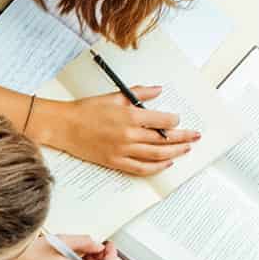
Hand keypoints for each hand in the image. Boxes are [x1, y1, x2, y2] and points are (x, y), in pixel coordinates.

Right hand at [41, 86, 197, 175]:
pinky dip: (157, 168)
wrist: (63, 126)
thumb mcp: (114, 96)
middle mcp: (129, 134)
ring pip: (157, 155)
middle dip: (184, 137)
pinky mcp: (115, 162)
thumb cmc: (86, 109)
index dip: (175, 121)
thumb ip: (139, 93)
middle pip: (165, 139)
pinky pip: (142, 168)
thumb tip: (158, 90)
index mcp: (130, 115)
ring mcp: (123, 150)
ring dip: (175, 152)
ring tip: (186, 149)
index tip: (179, 120)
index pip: (163, 121)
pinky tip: (167, 163)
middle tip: (196, 136)